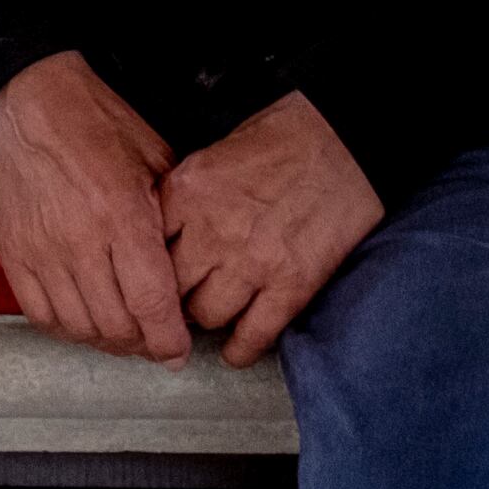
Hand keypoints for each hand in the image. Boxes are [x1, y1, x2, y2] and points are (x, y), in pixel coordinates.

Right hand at [0, 51, 189, 362]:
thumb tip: (193, 270)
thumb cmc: (100, 125)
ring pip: (79, 328)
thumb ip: (174, 217)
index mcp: (122, 215)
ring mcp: (42, 251)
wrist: (33, 102)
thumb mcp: (156, 160)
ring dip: (107, 342)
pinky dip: (67, 329)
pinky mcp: (14, 254)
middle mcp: (80, 241)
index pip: (151, 303)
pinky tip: (85, 321)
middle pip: (117, 326)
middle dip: (143, 345)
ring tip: (124, 334)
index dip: (169, 340)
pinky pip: (41, 316)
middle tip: (156, 341)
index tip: (178, 352)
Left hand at [161, 91, 380, 367]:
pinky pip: (253, 335)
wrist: (344, 140)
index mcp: (187, 192)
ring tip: (211, 315)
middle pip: (169, 287)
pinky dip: (240, 350)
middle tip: (177, 301)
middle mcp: (212, 231)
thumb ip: (184, 199)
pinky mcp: (291, 285)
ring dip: (206, 318)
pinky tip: (235, 350)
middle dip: (171, 296)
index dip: (146, 267)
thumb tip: (162, 239)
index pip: (144, 249)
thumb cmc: (282, 138)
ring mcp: (252, 262)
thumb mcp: (213, 154)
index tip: (149, 277)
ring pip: (205, 316)